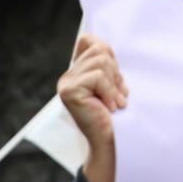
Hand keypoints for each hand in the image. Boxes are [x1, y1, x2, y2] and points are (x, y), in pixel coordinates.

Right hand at [58, 35, 126, 181]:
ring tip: (114, 102)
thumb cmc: (114, 116)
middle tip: (116, 94)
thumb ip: (107, 66)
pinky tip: (109, 107)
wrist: (110, 141)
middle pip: (99, 49)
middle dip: (115, 70)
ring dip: (114, 82)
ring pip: (100, 61)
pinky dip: (110, 91)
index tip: (114, 77)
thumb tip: (106, 47)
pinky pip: (98, 76)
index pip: (88, 40)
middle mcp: (66, 78)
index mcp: (75, 74)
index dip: (106, 51)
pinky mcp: (69, 92)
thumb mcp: (113, 84)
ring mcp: (65, 85)